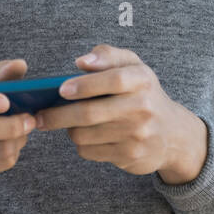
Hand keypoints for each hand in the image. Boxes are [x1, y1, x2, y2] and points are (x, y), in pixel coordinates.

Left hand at [35, 44, 207, 183]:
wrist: (173, 134)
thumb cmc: (143, 93)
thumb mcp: (133, 67)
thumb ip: (107, 56)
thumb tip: (81, 62)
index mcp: (142, 80)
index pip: (114, 79)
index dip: (85, 84)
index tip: (61, 89)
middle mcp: (143, 108)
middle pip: (91, 113)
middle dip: (58, 115)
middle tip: (40, 115)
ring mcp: (137, 135)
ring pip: (85, 135)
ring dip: (69, 129)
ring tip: (68, 122)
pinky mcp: (130, 157)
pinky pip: (90, 151)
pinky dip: (81, 144)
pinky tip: (87, 136)